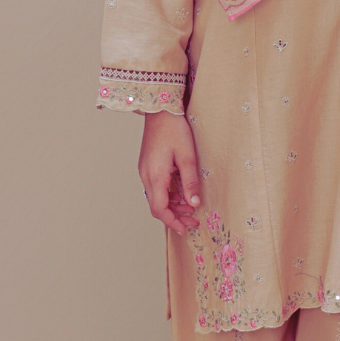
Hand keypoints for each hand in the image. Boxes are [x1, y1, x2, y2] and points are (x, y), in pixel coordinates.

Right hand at [139, 113, 201, 235]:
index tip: (184, 229)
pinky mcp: (148, 166)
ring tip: (190, 208)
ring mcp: (145, 171)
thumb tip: (194, 204)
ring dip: (172, 206)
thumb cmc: (174, 129)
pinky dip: (168, 195)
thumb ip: (190, 183)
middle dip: (174, 216)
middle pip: (156, 206)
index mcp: (155, 176)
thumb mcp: (187, 157)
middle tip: (192, 221)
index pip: (159, 209)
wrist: (160, 111)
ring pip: (156, 197)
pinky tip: (182, 194)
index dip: (172, 222)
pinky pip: (156, 187)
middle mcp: (146, 176)